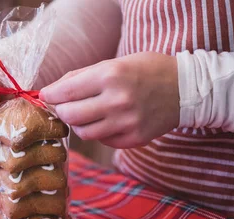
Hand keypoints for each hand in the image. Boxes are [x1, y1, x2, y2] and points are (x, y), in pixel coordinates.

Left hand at [39, 53, 178, 147]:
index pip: (66, 92)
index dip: (51, 95)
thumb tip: (51, 91)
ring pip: (84, 133)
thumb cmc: (146, 70)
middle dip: (63, 111)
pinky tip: (108, 121)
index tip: (47, 95)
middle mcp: (117, 101)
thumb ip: (82, 77)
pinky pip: (103, 141)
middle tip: (66, 106)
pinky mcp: (134, 139)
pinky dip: (100, 132)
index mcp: (110, 76)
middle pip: (70, 116)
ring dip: (80, 124)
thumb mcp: (115, 62)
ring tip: (88, 113)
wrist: (186, 89)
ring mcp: (127, 123)